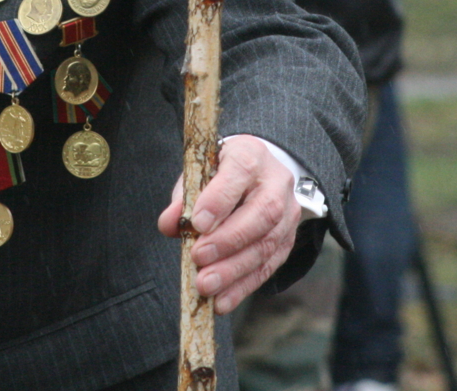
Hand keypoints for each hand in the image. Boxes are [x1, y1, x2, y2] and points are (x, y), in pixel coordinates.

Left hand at [157, 135, 300, 313]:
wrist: (257, 174)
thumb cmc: (220, 174)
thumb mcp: (198, 174)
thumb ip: (183, 199)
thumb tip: (169, 225)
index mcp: (250, 155)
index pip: (240, 171)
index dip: (220, 199)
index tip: (197, 223)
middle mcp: (276, 183)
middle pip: (261, 213)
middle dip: (228, 241)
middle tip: (198, 259)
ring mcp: (288, 214)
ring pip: (267, 244)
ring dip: (234, 270)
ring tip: (206, 286)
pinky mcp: (288, 241)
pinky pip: (268, 267)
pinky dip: (243, 287)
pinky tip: (222, 301)